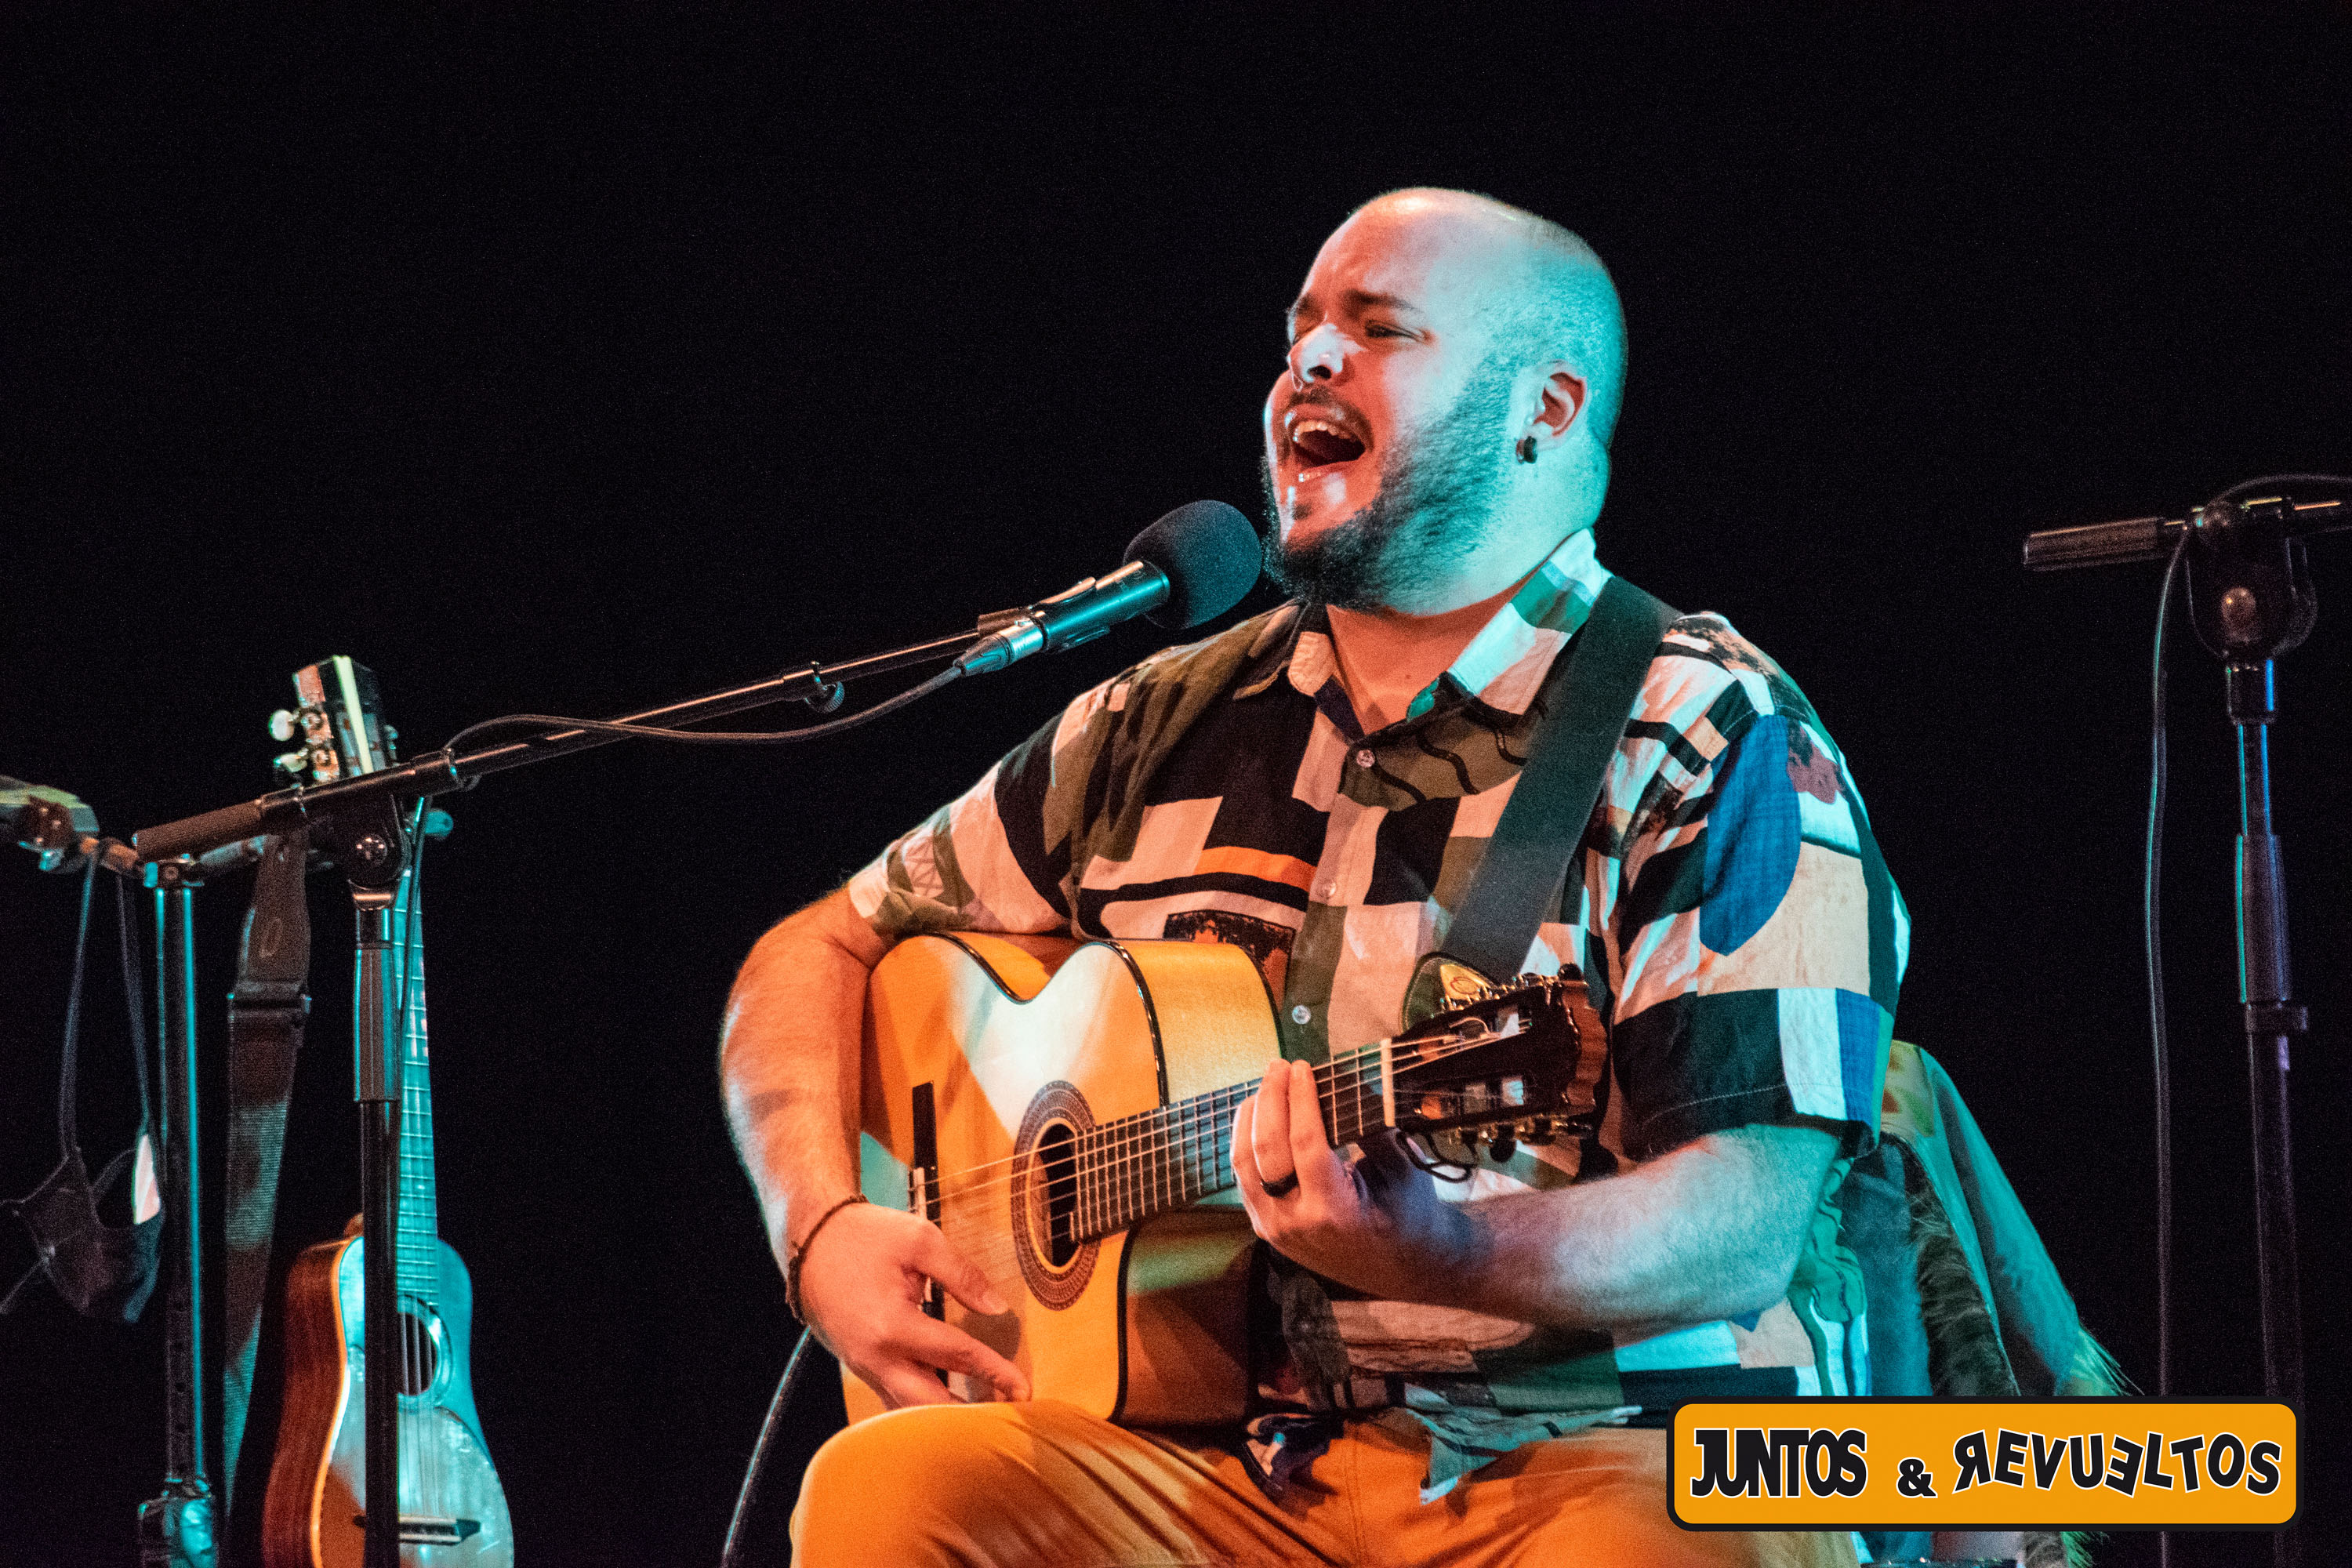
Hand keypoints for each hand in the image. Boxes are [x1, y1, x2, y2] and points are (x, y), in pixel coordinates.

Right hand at [791, 1201, 1030, 1408]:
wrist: (809, 1241)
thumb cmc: (865, 1236)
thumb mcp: (920, 1241)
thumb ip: (962, 1275)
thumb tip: (996, 1307)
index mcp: (893, 1326)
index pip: (956, 1356)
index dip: (994, 1372)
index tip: (1023, 1390)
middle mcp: (876, 1357)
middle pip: (929, 1404)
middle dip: (969, 1417)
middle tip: (1006, 1418)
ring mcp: (863, 1367)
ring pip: (907, 1409)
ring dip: (943, 1417)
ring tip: (982, 1419)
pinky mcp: (858, 1366)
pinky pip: (891, 1397)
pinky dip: (919, 1407)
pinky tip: (945, 1406)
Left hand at [1230, 1058, 1471, 1299]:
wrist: (1402, 1267)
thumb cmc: (1409, 1214)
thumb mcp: (1403, 1170)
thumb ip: (1374, 1131)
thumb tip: (1348, 1086)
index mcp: (1335, 1210)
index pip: (1305, 1142)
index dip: (1299, 1099)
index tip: (1302, 1067)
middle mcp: (1296, 1222)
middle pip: (1266, 1150)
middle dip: (1270, 1099)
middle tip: (1279, 1066)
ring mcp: (1275, 1229)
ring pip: (1244, 1164)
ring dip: (1250, 1118)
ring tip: (1265, 1086)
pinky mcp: (1266, 1228)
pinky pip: (1244, 1179)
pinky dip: (1245, 1143)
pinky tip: (1257, 1117)